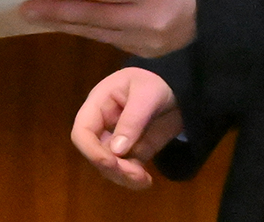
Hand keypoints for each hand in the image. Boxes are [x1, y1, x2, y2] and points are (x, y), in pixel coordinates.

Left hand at [20, 0, 196, 56]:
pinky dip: (84, 31)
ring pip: (96, 32)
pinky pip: (107, 40)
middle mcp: (148, 21)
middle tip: (25, 7)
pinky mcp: (143, 55)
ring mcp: (146, 43)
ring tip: (35, 16)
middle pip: (94, 16)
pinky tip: (63, 24)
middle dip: (57, 12)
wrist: (216, 8)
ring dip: (64, 24)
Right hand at [71, 68, 183, 188]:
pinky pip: (126, 169)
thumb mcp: (147, 95)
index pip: (82, 131)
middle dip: (112, 168)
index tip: (111, 162)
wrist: (181, 88)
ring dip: (123, 177)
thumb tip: (116, 151)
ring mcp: (118, 140)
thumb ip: (132, 121)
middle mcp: (103, 125)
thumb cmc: (158, 82)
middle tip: (135, 174)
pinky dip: (133, 179)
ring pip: (109, 166)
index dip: (91, 150)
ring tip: (144, 180)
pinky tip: (146, 181)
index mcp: (99, 104)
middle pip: (95, 153)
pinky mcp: (133, 151)